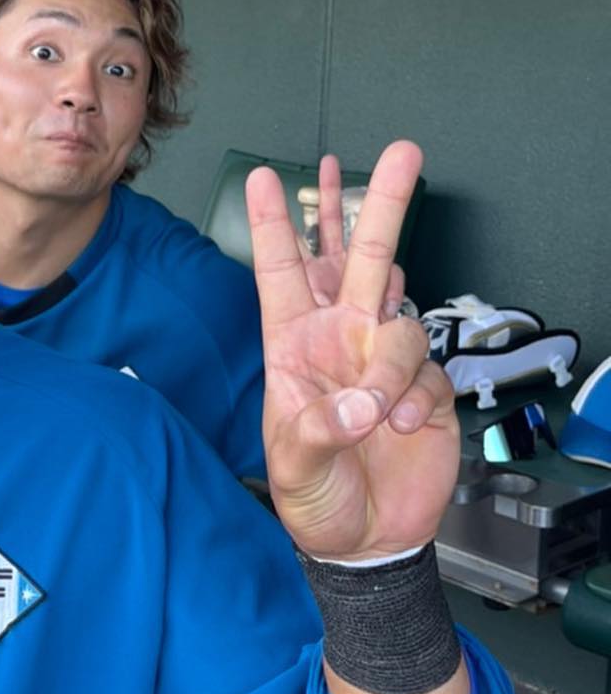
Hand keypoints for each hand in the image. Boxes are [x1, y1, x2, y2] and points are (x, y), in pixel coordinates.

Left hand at [247, 141, 457, 562]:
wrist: (363, 540)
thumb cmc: (312, 495)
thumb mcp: (294, 464)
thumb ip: (319, 430)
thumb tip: (362, 404)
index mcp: (291, 342)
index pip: (281, 270)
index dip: (273, 224)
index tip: (264, 175)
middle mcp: (340, 337)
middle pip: (360, 256)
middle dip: (377, 203)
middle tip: (400, 152)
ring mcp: (383, 357)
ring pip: (402, 320)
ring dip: (392, 366)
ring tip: (378, 415)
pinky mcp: (424, 385)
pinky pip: (429, 372)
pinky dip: (416, 401)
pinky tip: (401, 429)